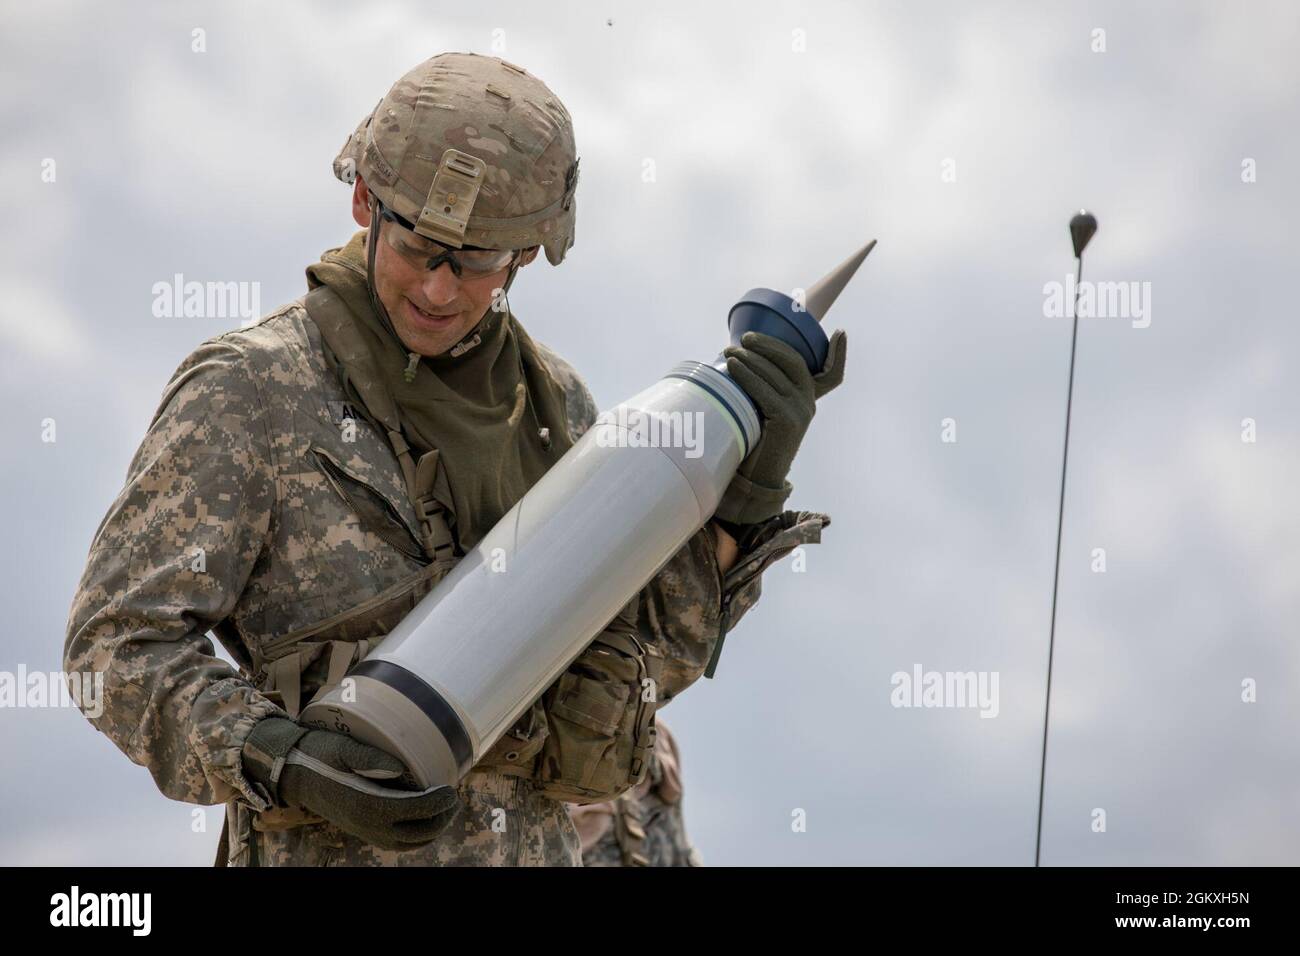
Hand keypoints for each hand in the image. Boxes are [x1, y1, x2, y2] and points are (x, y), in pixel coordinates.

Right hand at [243, 716, 458, 850]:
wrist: (293, 772)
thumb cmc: (319, 753)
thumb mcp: (342, 746)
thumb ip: (370, 757)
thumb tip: (401, 769)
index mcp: (367, 804)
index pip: (415, 810)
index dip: (439, 802)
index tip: (451, 788)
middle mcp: (368, 824)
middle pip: (418, 832)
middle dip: (442, 818)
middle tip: (453, 799)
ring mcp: (365, 831)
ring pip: (408, 843)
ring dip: (431, 830)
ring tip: (444, 810)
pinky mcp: (362, 831)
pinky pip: (396, 843)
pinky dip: (415, 837)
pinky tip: (422, 819)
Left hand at [712, 330, 846, 525]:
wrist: (756, 478)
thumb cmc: (754, 439)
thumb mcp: (767, 410)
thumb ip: (767, 388)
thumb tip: (741, 355)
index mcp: (809, 399)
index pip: (833, 375)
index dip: (840, 354)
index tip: (840, 333)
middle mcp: (809, 403)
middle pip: (794, 362)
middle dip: (769, 345)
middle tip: (745, 338)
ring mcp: (800, 412)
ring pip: (775, 373)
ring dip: (750, 358)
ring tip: (729, 351)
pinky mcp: (787, 421)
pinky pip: (765, 390)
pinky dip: (747, 375)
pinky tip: (733, 367)